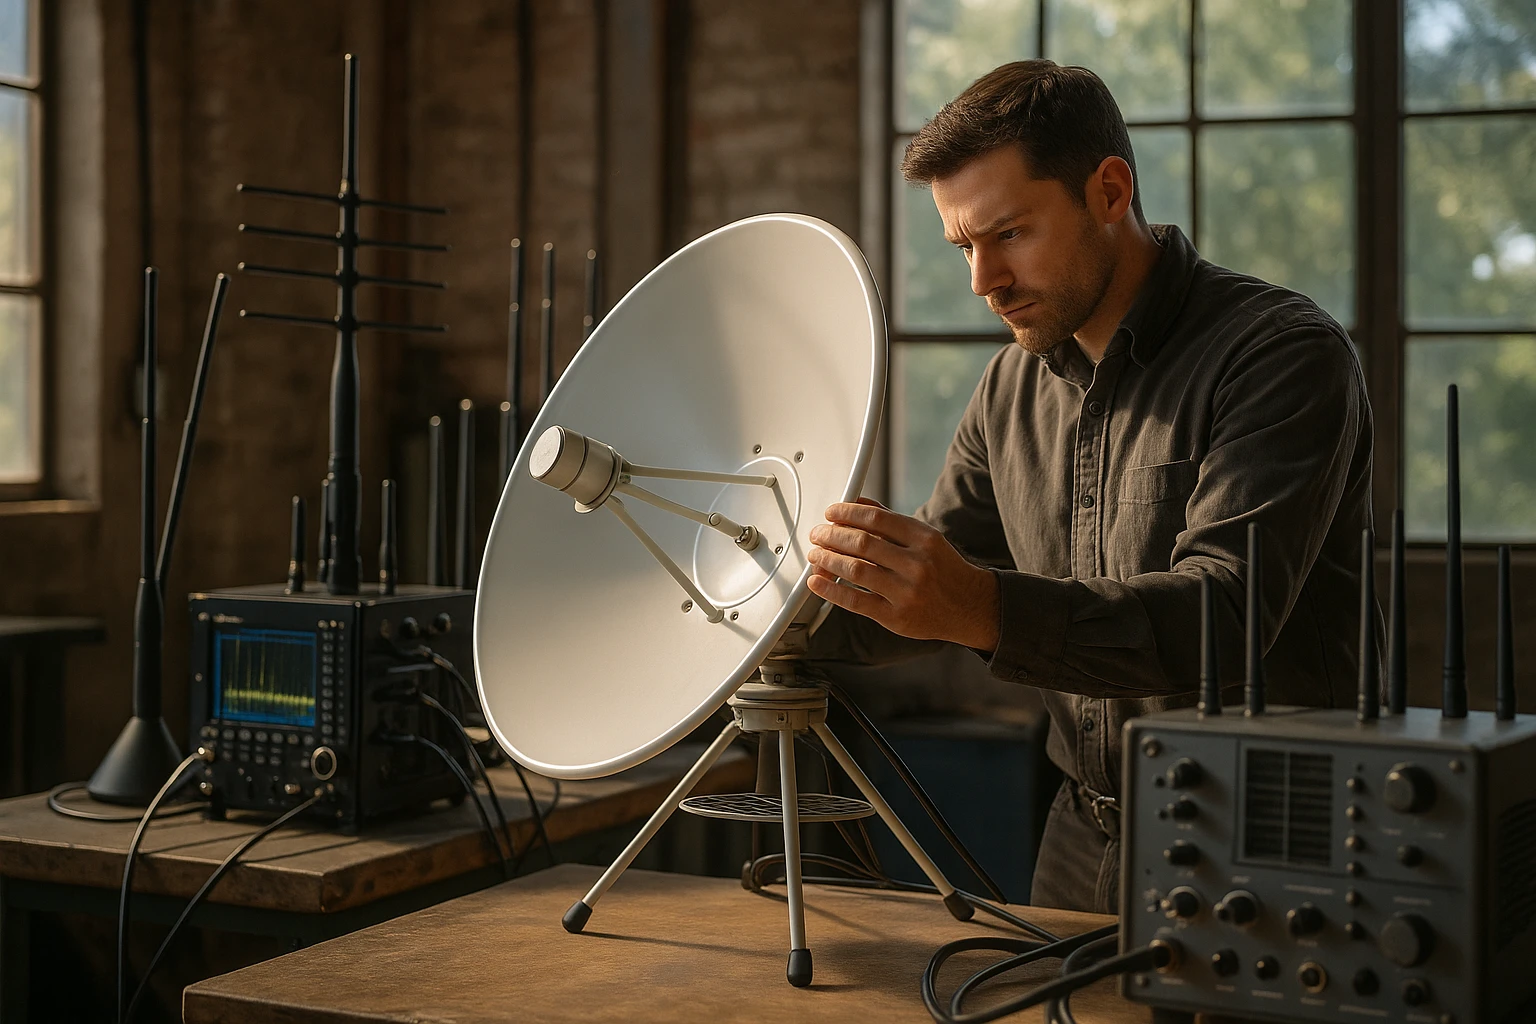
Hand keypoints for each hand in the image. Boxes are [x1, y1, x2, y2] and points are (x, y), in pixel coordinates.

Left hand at [806, 497, 999, 651]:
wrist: (970, 607)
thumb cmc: (944, 570)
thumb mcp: (927, 539)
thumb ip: (892, 522)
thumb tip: (858, 503)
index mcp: (924, 538)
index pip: (876, 519)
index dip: (847, 513)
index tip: (830, 513)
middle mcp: (916, 563)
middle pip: (862, 543)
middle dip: (832, 535)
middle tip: (817, 534)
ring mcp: (906, 591)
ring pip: (855, 569)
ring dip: (828, 559)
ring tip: (816, 555)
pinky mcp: (896, 617)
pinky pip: (856, 601)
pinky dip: (831, 591)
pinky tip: (817, 582)